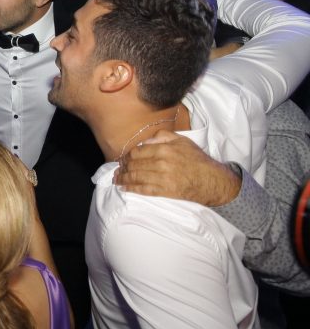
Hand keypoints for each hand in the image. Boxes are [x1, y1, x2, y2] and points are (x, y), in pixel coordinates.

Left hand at [115, 130, 240, 205]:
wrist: (212, 180)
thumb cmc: (197, 159)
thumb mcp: (182, 140)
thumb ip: (162, 137)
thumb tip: (145, 141)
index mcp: (164, 149)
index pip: (137, 152)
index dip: (126, 156)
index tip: (122, 159)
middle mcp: (161, 163)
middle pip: (134, 165)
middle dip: (122, 168)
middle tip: (117, 169)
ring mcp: (162, 178)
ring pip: (136, 177)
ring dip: (123, 178)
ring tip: (117, 179)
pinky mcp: (165, 191)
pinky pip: (143, 190)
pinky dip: (131, 189)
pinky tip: (124, 188)